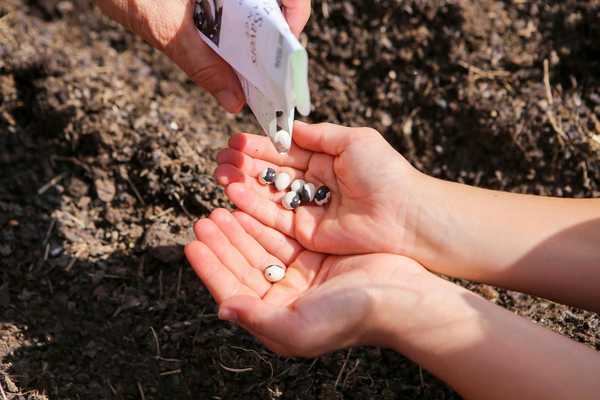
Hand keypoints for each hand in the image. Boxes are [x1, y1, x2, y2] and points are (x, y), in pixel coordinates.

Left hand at [95, 0, 310, 111]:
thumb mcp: (166, 27)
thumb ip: (202, 64)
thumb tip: (234, 102)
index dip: (297, 19)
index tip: (288, 53)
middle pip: (274, 7)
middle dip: (274, 42)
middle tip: (268, 76)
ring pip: (254, 13)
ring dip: (253, 43)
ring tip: (249, 74)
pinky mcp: (209, 1)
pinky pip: (233, 15)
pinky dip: (233, 37)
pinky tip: (227, 58)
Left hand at [184, 208, 430, 356]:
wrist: (399, 296)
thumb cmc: (350, 318)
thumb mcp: (299, 328)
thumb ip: (257, 319)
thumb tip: (222, 309)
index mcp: (276, 317)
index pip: (234, 289)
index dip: (211, 268)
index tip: (193, 245)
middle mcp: (284, 296)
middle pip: (244, 264)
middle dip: (223, 242)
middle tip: (205, 219)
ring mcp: (299, 273)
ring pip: (260, 246)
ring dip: (240, 228)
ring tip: (221, 209)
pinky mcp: (314, 255)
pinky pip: (281, 234)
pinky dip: (263, 221)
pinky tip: (249, 208)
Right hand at [214, 121, 429, 256]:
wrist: (404, 214)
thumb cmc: (384, 172)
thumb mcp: (353, 140)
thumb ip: (318, 135)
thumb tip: (289, 128)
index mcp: (325, 160)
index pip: (284, 152)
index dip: (259, 146)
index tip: (235, 141)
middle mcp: (313, 184)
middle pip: (271, 174)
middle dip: (245, 166)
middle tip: (221, 158)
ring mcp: (307, 209)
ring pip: (268, 195)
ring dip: (243, 184)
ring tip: (220, 173)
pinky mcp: (305, 233)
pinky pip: (274, 218)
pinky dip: (253, 206)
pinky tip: (233, 193)